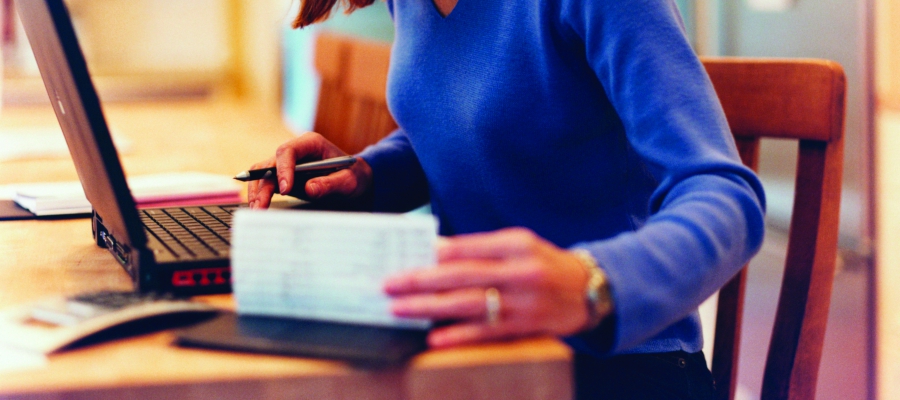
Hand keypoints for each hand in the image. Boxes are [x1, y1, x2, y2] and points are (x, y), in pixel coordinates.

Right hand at [246, 132, 372, 208]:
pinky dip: (260, 194)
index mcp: (311, 143)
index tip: (285, 190)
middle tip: (261, 205)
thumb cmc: (354, 175)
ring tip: (257, 210)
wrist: (355, 178)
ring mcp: (287, 163)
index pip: (288, 151)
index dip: (283, 169)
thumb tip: (309, 189)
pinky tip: (258, 207)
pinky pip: (266, 183)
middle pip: (270, 163)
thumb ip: (330, 183)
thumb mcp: (349, 180)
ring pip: (263, 173)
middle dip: (263, 185)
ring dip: (257, 191)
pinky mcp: (284, 176)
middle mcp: (295, 150)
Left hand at [383, 227, 595, 347]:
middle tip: (389, 284)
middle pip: (462, 276)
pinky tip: (434, 338)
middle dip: (421, 281)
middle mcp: (520, 272)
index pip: (469, 247)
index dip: (436, 253)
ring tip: (400, 308)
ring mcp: (522, 302)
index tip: (407, 256)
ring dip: (429, 307)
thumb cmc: (543, 263)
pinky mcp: (524, 327)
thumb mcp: (518, 244)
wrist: (588, 291)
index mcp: (516, 244)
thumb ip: (481, 247)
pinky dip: (458, 335)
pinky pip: (485, 332)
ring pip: (468, 305)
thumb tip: (436, 251)